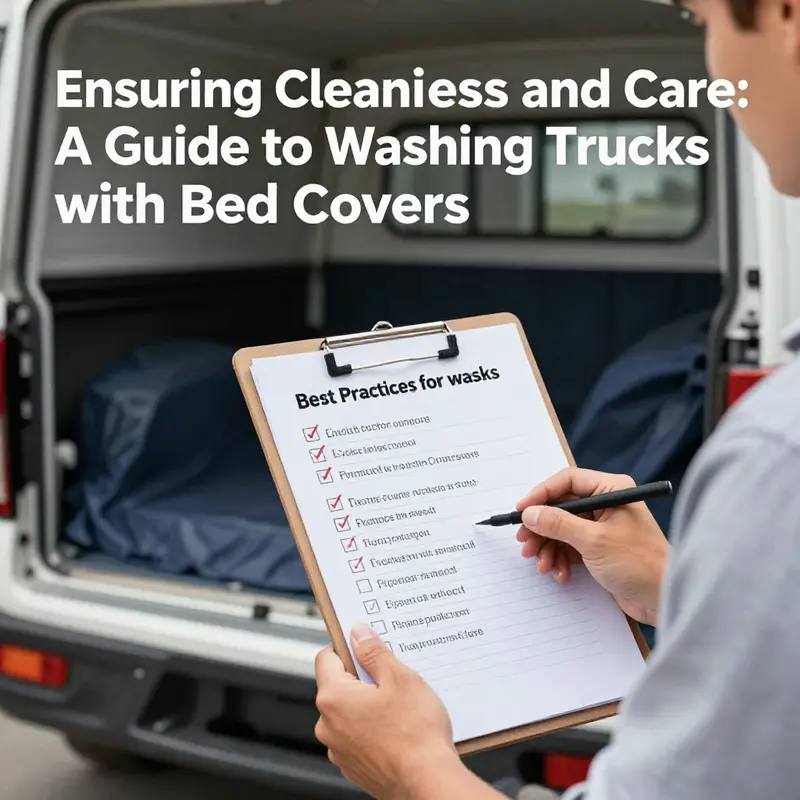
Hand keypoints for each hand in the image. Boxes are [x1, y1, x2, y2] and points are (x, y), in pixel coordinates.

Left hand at [315, 624, 462, 798]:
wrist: (427, 783)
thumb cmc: (416, 733)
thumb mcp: (400, 678)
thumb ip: (374, 652)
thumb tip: (358, 633)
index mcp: (334, 698)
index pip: (326, 658)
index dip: (346, 647)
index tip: (365, 646)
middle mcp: (328, 725)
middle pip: (338, 686)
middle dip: (363, 678)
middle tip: (392, 678)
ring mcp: (339, 750)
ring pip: (349, 713)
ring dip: (368, 705)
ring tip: (400, 707)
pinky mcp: (353, 767)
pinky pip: (357, 736)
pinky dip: (373, 728)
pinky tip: (398, 729)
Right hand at [516, 468, 668, 626]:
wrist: (666, 600)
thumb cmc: (641, 564)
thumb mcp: (594, 541)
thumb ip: (558, 524)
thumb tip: (530, 513)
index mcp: (612, 490)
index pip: (567, 481)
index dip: (541, 494)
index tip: (521, 510)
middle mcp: (607, 504)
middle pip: (561, 506)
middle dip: (541, 527)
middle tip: (525, 543)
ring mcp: (602, 527)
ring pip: (561, 529)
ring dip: (548, 547)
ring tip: (542, 564)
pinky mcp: (599, 548)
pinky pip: (569, 547)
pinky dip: (560, 559)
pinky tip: (559, 573)